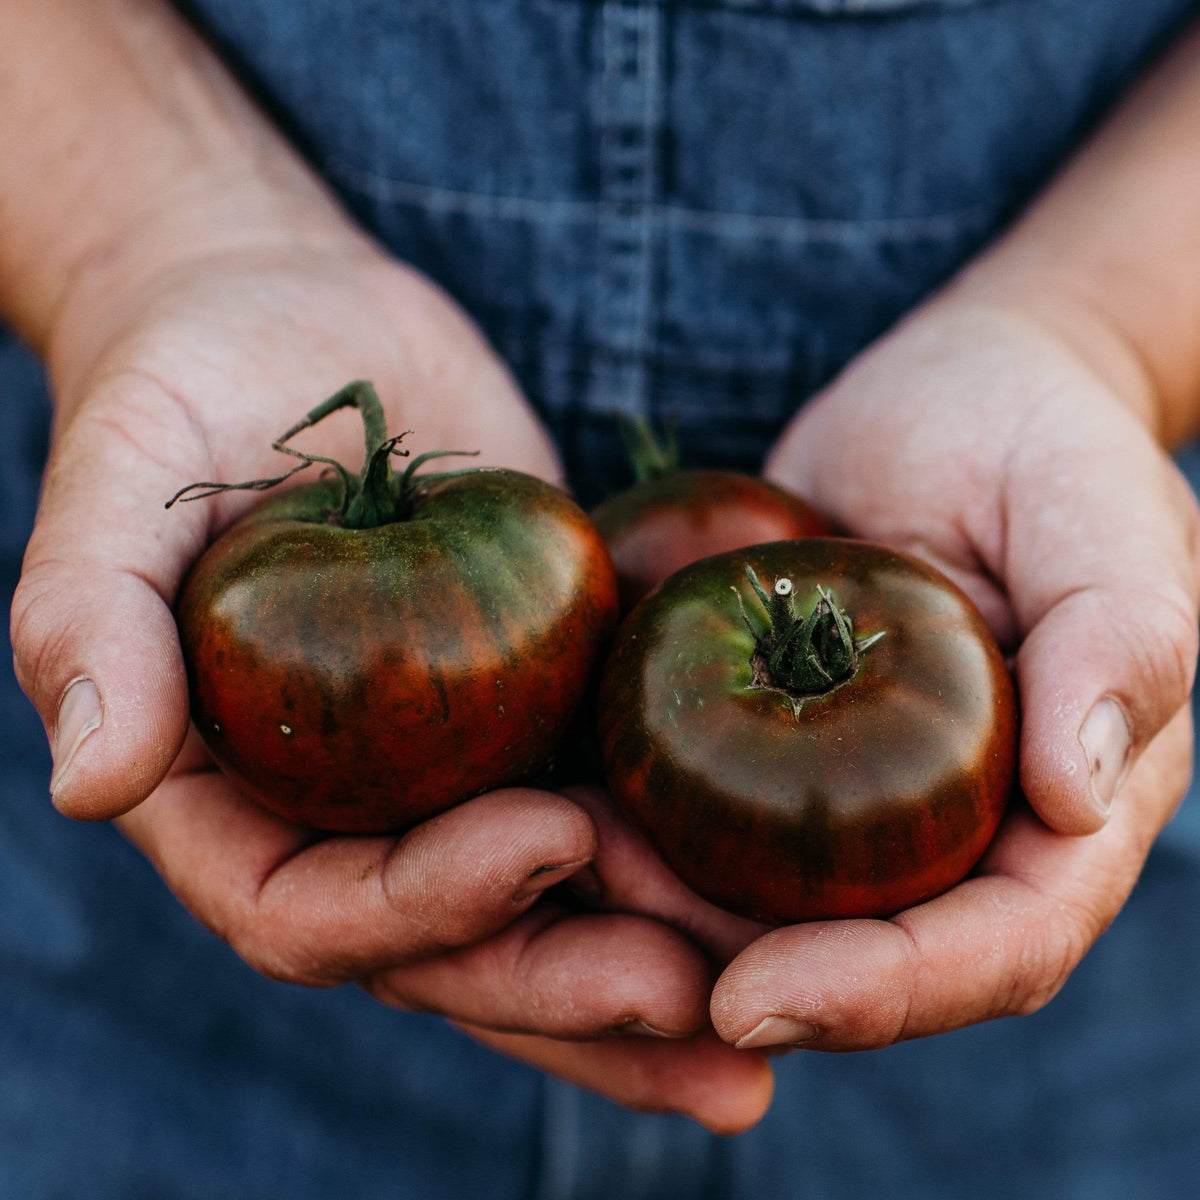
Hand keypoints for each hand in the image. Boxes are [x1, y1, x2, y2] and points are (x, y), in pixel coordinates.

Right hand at [9, 184, 769, 1131]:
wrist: (300, 320)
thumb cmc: (191, 382)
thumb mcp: (124, 483)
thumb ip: (92, 623)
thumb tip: (89, 780)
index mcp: (229, 794)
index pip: (308, 906)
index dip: (420, 906)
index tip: (547, 840)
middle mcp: (343, 808)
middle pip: (447, 945)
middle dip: (562, 983)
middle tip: (695, 1002)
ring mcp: (448, 769)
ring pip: (545, 909)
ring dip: (644, 973)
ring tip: (764, 1018)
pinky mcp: (537, 710)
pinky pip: (611, 804)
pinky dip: (684, 863)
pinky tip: (781, 900)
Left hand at [570, 300, 1198, 1051]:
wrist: (947, 396)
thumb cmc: (1045, 442)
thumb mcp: (1101, 515)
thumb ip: (1120, 640)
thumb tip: (1075, 802)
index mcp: (1067, 807)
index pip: (1000, 943)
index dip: (886, 993)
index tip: (750, 1005)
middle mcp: (966, 826)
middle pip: (867, 955)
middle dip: (747, 974)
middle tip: (619, 957)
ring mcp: (867, 793)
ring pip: (774, 903)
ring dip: (672, 915)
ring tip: (570, 878)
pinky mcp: (782, 741)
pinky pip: (714, 812)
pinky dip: (642, 828)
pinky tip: (561, 812)